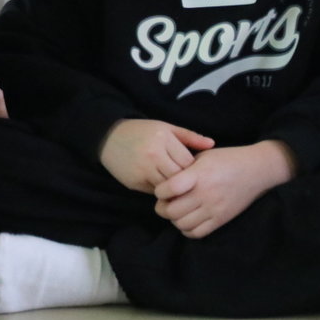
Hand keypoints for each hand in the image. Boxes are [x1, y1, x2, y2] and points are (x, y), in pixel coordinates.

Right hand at [99, 119, 214, 194]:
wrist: (108, 137)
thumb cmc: (141, 132)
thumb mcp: (165, 128)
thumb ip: (189, 136)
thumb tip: (212, 144)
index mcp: (163, 139)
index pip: (188, 162)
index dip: (193, 169)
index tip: (194, 170)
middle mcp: (153, 155)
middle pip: (180, 177)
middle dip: (186, 182)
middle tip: (189, 182)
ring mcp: (143, 170)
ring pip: (169, 188)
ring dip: (175, 189)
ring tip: (178, 187)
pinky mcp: (134, 182)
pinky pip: (155, 192)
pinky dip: (161, 191)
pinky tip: (163, 187)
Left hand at [153, 141, 295, 237]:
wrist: (256, 170)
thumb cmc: (226, 159)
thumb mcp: (203, 156)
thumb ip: (183, 168)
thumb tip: (164, 178)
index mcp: (198, 175)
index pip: (169, 188)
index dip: (159, 191)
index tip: (161, 189)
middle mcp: (205, 194)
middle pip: (171, 210)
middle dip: (162, 207)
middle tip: (165, 202)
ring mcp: (214, 209)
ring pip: (181, 224)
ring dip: (174, 219)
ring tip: (176, 210)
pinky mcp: (222, 219)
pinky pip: (197, 233)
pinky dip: (187, 229)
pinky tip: (188, 219)